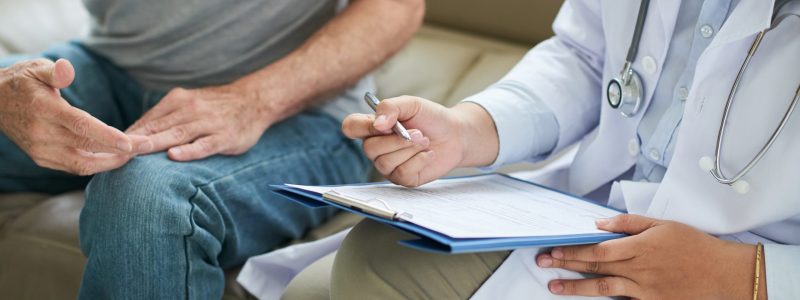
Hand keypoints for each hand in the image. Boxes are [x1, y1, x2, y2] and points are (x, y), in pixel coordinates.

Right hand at [0, 59, 142, 174]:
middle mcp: (43, 135)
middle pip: (88, 148)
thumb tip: (68, 70)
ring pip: (83, 164)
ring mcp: (41, 151)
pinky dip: (97, 164)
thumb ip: (54, 70)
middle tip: (147, 146)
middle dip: (120, 150)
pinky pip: (75, 167)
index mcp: (45, 110)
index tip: (132, 142)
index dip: (108, 136)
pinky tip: (114, 157)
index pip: (81, 126)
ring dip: (111, 162)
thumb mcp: (35, 68)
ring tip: (134, 155)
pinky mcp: (42, 159)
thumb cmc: (22, 82)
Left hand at [126, 83, 270, 160]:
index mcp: (179, 100)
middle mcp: (191, 109)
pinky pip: (204, 145)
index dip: (129, 134)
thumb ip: (166, 116)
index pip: (149, 119)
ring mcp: (208, 124)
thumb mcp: (190, 103)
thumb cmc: (218, 107)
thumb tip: (135, 134)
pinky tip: (174, 155)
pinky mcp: (224, 137)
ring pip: (177, 134)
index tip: (108, 147)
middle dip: (134, 140)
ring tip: (134, 153)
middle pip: (158, 127)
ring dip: (154, 144)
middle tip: (112, 151)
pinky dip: (189, 150)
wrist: (254, 100)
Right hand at [341, 96, 497, 186]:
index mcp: (374, 126)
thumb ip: (391, 107)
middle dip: (397, 140)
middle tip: (418, 133)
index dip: (363, 127)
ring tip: (424, 141)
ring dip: (410, 150)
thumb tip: (378, 124)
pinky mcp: (402, 178)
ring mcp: (388, 165)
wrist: (455, 135)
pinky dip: (419, 161)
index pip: (350, 127)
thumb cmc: (431, 118)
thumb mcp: (412, 104)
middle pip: (369, 149)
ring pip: (385, 163)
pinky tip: (427, 154)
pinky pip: (402, 174)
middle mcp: (377, 147)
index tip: (385, 124)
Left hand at [535, 214, 764, 298]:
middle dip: (566, 264)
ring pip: (603, 288)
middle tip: (543, 263)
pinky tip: (587, 299)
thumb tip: (600, 224)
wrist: (723, 276)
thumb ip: (630, 224)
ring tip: (554, 286)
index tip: (554, 248)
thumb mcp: (663, 225)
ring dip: (576, 287)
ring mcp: (643, 289)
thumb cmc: (695, 247)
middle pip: (595, 267)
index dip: (574, 250)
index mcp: (641, 247)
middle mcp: (639, 269)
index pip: (598, 249)